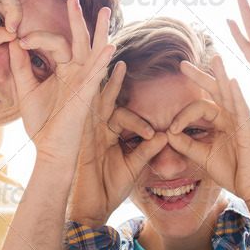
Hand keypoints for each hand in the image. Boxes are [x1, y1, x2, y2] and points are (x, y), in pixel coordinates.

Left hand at [9, 0, 116, 166]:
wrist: (49, 150)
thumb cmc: (42, 123)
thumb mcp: (26, 90)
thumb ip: (21, 67)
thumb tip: (13, 42)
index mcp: (64, 70)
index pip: (55, 43)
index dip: (37, 37)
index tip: (19, 39)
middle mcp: (77, 72)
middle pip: (79, 39)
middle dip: (76, 18)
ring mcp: (84, 82)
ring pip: (93, 51)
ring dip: (100, 30)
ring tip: (105, 10)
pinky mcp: (86, 95)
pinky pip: (97, 75)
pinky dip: (103, 61)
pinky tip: (111, 47)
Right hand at [68, 61, 167, 226]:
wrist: (91, 207)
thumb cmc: (109, 188)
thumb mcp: (134, 165)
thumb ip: (148, 149)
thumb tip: (165, 135)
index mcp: (106, 132)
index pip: (119, 108)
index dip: (131, 104)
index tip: (143, 103)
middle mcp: (95, 126)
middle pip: (103, 91)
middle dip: (106, 68)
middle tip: (110, 42)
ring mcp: (88, 127)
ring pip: (96, 92)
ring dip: (100, 69)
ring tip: (108, 46)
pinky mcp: (85, 132)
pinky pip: (91, 106)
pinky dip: (98, 87)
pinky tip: (102, 70)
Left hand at [168, 56, 249, 219]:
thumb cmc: (234, 173)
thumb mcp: (205, 157)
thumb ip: (187, 144)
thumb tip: (168, 133)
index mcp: (224, 121)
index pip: (201, 107)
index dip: (183, 115)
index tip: (171, 129)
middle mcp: (234, 116)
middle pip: (216, 91)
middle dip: (200, 77)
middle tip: (182, 64)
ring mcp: (244, 121)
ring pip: (230, 93)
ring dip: (222, 75)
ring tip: (215, 58)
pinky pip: (243, 110)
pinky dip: (238, 95)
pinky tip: (232, 82)